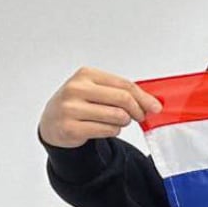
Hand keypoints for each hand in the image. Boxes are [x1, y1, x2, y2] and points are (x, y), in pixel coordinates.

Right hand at [39, 67, 161, 147]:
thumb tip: (152, 103)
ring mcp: (70, 109)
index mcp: (85, 75)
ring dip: (124, 122)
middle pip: (123, 99)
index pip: (124, 85)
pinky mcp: (70, 128)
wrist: (52, 122)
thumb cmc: (80, 104)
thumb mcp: (97, 90)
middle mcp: (75, 89)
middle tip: (140, 116)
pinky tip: (105, 128)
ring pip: (117, 117)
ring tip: (116, 121)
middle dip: (138, 110)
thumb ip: (122, 92)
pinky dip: (113, 131)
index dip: (144, 97)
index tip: (155, 107)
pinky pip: (107, 130)